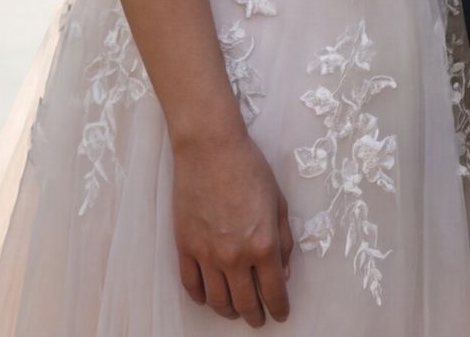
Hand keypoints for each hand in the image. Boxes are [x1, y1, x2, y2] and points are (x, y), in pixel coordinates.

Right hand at [172, 125, 294, 324]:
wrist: (211, 149)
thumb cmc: (250, 169)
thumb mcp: (279, 203)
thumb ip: (284, 242)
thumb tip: (284, 272)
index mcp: (263, 246)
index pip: (273, 291)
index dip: (279, 308)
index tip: (280, 314)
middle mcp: (235, 257)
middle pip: (245, 302)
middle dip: (255, 316)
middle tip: (259, 320)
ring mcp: (207, 255)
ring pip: (217, 300)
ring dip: (228, 311)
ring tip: (234, 311)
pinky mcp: (185, 248)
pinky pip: (191, 285)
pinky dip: (200, 297)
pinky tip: (208, 298)